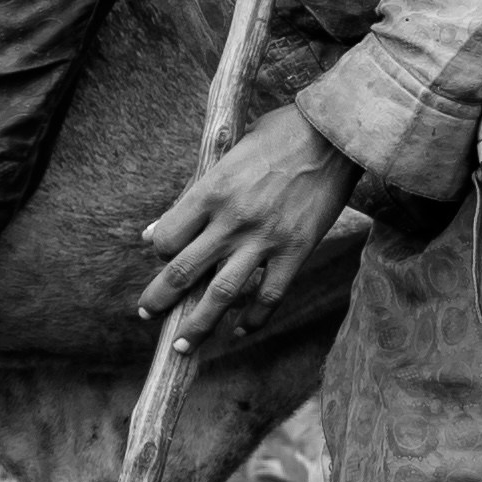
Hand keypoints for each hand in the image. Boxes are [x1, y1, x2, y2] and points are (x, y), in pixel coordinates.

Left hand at [141, 104, 357, 333]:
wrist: (334, 135)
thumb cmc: (278, 136)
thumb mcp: (226, 154)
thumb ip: (193, 194)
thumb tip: (155, 234)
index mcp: (211, 191)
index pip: (167, 239)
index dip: (160, 252)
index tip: (161, 257)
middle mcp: (232, 220)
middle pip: (183, 271)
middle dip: (160, 299)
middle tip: (147, 314)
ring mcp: (265, 239)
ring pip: (222, 293)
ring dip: (198, 324)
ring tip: (182, 346)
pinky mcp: (297, 250)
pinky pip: (270, 295)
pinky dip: (254, 318)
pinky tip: (240, 330)